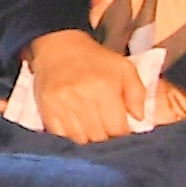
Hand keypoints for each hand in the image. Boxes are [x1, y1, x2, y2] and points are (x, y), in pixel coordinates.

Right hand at [25, 30, 163, 145]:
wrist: (58, 46)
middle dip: (106, 138)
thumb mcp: (124, 67)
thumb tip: (140, 118)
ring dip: (89, 139)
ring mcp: (61, 105)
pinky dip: (71, 136)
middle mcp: (81, 97)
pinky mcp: (46, 109)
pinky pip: (61, 136)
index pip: (117, 129)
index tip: (123, 131)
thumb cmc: (95, 59)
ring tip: (93, 128)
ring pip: (80, 140)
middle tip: (108, 130)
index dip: (123, 134)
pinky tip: (77, 127)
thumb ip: (138, 93)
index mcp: (104, 87)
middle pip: (99, 137)